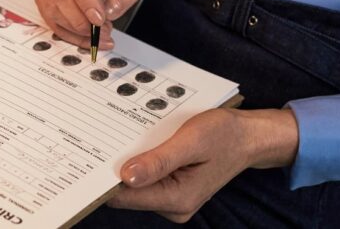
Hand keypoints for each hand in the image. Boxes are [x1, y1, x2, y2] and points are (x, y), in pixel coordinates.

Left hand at [107, 108, 299, 222]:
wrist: (249, 137)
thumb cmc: (225, 135)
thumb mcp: (192, 140)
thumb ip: (159, 160)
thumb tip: (126, 176)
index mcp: (177, 198)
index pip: (125, 196)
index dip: (105, 178)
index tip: (90, 155)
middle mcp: (173, 206)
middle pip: (126, 192)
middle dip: (115, 167)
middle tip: (105, 137)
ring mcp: (172, 199)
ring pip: (134, 184)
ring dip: (129, 162)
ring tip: (129, 136)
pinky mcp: (172, 189)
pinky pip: (145, 178)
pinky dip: (140, 162)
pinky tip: (143, 144)